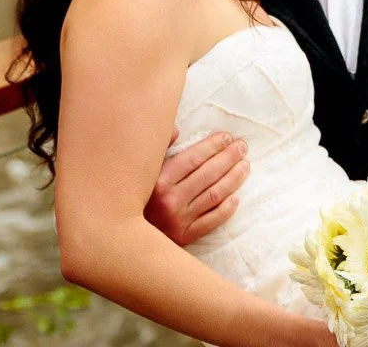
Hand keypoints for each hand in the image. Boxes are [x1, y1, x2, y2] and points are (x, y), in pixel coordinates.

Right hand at [143, 129, 249, 245]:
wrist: (122, 235)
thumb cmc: (134, 197)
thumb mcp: (141, 172)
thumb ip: (158, 150)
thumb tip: (175, 130)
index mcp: (158, 180)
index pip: (193, 158)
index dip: (213, 145)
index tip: (227, 137)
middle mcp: (169, 200)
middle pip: (208, 174)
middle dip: (229, 158)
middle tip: (242, 147)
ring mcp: (178, 220)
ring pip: (214, 195)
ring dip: (233, 179)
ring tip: (245, 166)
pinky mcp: (184, 237)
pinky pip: (212, 221)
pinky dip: (226, 209)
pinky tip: (236, 197)